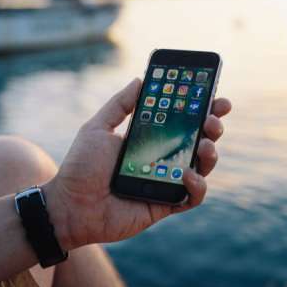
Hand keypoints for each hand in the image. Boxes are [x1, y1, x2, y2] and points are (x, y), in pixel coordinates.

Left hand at [45, 79, 230, 249]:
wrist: (70, 206)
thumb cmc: (81, 167)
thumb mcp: (98, 128)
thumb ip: (120, 104)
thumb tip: (140, 79)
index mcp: (150, 139)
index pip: (183, 121)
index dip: (202, 109)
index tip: (215, 97)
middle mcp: (163, 159)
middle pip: (199, 140)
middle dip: (213, 127)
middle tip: (214, 119)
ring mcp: (167, 182)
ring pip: (202, 167)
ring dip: (210, 154)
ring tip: (206, 144)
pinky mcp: (167, 204)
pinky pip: (192, 197)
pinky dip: (197, 185)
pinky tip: (187, 174)